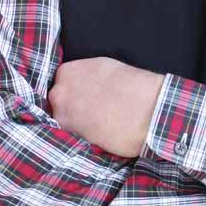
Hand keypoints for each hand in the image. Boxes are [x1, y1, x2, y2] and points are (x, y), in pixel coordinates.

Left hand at [49, 57, 163, 157]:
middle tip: (90, 113)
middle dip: (71, 107)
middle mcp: (60, 91)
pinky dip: (80, 137)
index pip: (62, 82)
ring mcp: (62, 115)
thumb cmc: (135, 87)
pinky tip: (96, 135)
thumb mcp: (105, 68)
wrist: (148, 111)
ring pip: (62, 120)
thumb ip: (87, 75)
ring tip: (95, 126)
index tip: (84, 99)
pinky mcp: (71, 137)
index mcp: (68, 71)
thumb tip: (85, 84)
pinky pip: (70, 136)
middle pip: (58, 101)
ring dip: (74, 123)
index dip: (74, 92)